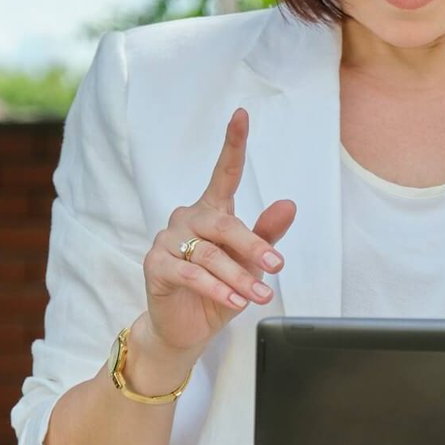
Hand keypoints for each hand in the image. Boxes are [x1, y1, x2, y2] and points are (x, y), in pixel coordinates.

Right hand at [141, 107, 296, 355]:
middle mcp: (187, 219)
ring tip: (260, 296)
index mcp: (212, 211)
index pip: (224, 173)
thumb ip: (267, 235)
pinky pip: (190, 274)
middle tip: (278, 266)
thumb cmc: (219, 290)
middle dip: (253, 246)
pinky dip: (217, 290)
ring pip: (210, 254)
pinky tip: (235, 302)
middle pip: (224, 224)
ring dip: (239, 277)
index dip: (233, 143)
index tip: (241, 115)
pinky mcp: (155, 265)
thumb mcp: (250, 263)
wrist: (186, 328)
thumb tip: (289, 204)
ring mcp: (168, 241)